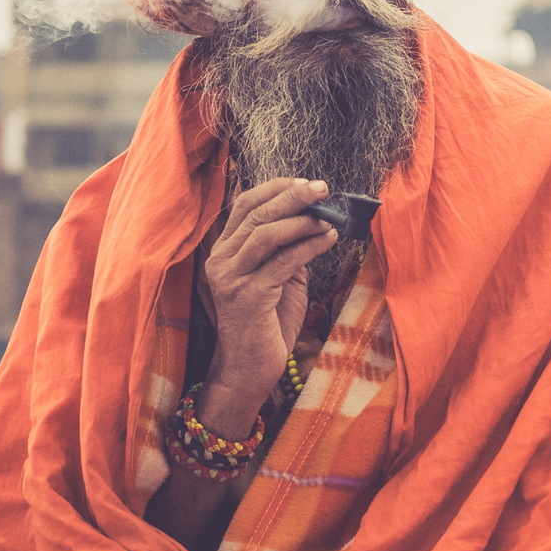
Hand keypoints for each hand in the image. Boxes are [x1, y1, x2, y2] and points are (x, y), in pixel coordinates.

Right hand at [200, 178, 337, 428]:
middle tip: (322, 188)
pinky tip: (329, 239)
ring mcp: (231, 278)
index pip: (245, 205)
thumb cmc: (266, 321)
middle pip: (256, 213)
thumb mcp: (276, 275)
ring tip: (329, 217)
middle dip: (292, 196)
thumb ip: (286, 247)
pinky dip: (309, 246)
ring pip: (267, 234)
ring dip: (302, 220)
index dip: (275, 188)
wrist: (250, 368)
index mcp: (223, 250)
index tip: (305, 182)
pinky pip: (283, 261)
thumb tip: (315, 216)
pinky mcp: (247, 297)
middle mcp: (221, 260)